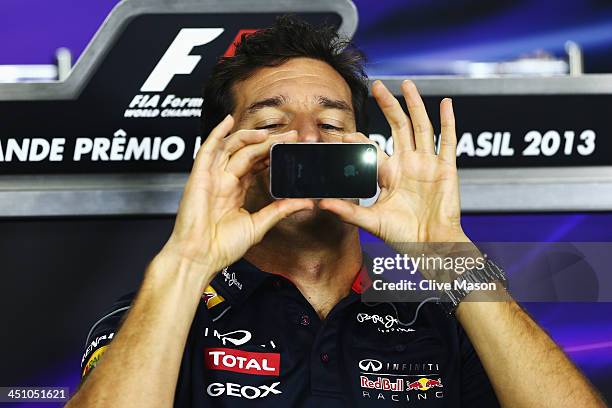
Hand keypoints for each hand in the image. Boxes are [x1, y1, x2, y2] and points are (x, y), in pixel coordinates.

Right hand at [162, 115, 313, 276]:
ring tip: (268, 133)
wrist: (200, 257)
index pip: (257, 164)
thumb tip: (305, 202)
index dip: (273, 153)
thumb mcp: (258, 225)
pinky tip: (229, 121)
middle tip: (290, 136)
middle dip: (268, 143)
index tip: (292, 147)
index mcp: (235, 190)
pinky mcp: (199, 177)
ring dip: (249, 137)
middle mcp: (224, 180)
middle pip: (248, 153)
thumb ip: (280, 210)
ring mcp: (211, 177)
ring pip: (231, 148)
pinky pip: (207, 149)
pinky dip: (217, 133)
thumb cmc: (222, 246)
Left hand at [319, 80, 466, 243]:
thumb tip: (321, 204)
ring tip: (407, 84)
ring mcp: (427, 163)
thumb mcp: (371, 221)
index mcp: (389, 173)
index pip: (372, 148)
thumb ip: (348, 211)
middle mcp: (407, 163)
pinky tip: (445, 103)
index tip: (344, 134)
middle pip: (397, 127)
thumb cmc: (403, 236)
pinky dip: (448, 122)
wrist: (431, 246)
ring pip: (420, 127)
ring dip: (414, 105)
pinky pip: (447, 141)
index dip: (358, 140)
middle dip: (388, 106)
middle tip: (377, 86)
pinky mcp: (445, 168)